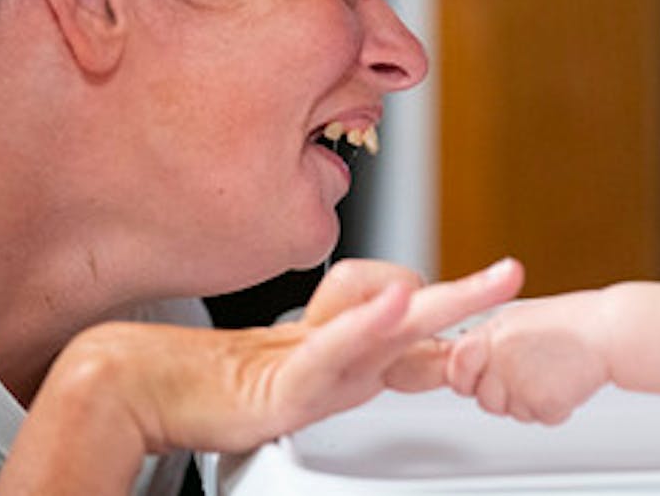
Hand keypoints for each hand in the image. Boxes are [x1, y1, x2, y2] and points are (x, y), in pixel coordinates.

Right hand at [0, 257, 523, 493]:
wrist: (147, 386)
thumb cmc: (224, 380)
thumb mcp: (305, 372)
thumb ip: (352, 352)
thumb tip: (396, 326)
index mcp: (348, 349)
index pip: (413, 320)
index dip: (459, 306)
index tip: (502, 290)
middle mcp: (338, 347)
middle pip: (414, 311)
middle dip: (468, 294)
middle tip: (512, 273)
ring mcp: (315, 359)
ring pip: (386, 321)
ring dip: (436, 304)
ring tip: (482, 287)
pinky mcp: (287, 376)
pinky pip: (335, 347)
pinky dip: (365, 325)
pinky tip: (393, 309)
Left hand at [446, 290, 609, 424]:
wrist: (609, 330)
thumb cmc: (572, 321)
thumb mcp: (519, 317)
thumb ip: (490, 340)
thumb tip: (468, 357)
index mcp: (491, 333)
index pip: (458, 368)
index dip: (470, 376)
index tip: (486, 375)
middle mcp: (500, 358)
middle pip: (485, 399)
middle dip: (506, 393)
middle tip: (534, 372)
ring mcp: (520, 382)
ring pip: (514, 412)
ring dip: (532, 402)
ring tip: (554, 372)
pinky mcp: (543, 402)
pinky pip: (541, 418)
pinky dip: (557, 407)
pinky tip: (567, 382)